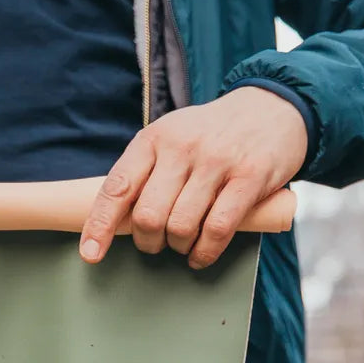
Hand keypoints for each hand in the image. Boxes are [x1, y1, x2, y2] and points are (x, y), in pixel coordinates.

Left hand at [79, 87, 308, 269]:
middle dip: (147, 241)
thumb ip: (144, 172)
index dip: (99, 226)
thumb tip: (114, 219)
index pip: (116, 188)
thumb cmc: (210, 134)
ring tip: (182, 245)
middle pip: (148, 216)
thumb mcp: (169, 137)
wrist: (273, 107)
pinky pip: (218, 228)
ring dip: (177, 247)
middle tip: (155, 243)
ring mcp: (216, 162)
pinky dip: (204, 252)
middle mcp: (181, 148)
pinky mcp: (250, 177)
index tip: (90, 255)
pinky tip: (200, 256)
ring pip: (181, 226)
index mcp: (152, 139)